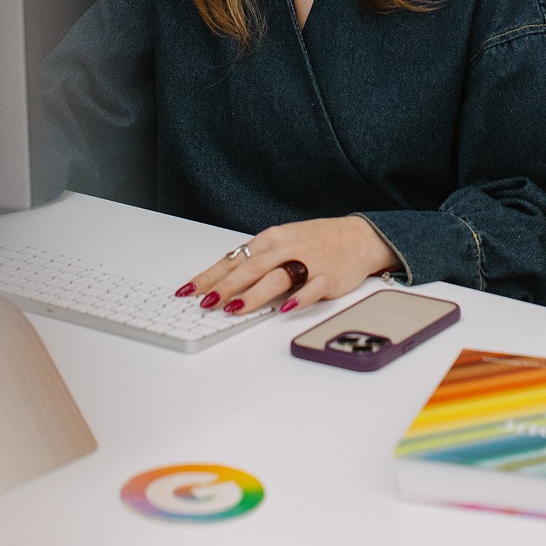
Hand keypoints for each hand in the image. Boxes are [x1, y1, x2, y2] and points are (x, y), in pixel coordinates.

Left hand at [174, 217, 398, 316]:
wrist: (357, 236)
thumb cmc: (315, 241)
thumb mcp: (282, 242)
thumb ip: (256, 260)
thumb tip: (222, 280)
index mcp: (270, 240)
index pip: (233, 259)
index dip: (209, 276)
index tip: (188, 291)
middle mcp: (285, 249)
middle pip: (250, 268)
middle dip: (226, 286)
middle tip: (205, 302)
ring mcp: (307, 262)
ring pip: (277, 278)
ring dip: (254, 294)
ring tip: (234, 309)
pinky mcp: (328, 277)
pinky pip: (311, 289)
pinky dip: (298, 299)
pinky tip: (285, 308)